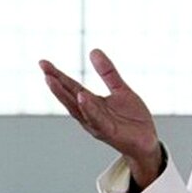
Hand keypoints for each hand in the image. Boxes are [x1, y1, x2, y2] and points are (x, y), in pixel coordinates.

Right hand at [39, 49, 161, 188]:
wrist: (147, 142)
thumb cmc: (132, 119)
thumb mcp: (121, 90)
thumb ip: (108, 73)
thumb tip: (94, 50)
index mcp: (91, 104)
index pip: (71, 88)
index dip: (58, 76)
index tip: (43, 63)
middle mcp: (90, 115)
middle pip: (69, 97)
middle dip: (56, 84)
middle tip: (43, 70)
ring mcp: (97, 124)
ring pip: (78, 109)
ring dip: (65, 95)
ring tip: (53, 80)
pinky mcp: (109, 132)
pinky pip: (97, 119)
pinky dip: (89, 109)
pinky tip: (82, 97)